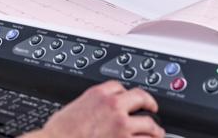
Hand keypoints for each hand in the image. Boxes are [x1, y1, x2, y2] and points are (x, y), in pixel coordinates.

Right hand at [31, 81, 163, 137]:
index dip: (126, 93)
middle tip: (152, 108)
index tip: (129, 98)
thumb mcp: (75, 107)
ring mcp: (121, 125)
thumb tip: (98, 110)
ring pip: (149, 124)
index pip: (120, 86)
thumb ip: (91, 104)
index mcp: (98, 93)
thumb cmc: (60, 131)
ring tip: (157, 132)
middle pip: (140, 97)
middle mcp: (113, 106)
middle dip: (149, 103)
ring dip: (155, 129)